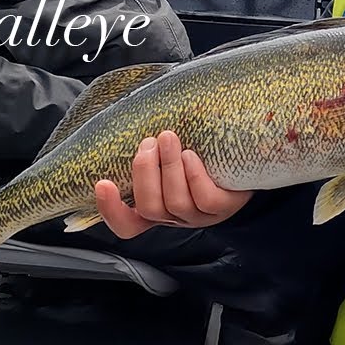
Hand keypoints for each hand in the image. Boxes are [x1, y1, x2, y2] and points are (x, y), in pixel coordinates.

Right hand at [94, 130, 252, 239]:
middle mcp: (175, 215)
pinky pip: (205, 200)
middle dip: (144, 173)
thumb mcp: (168, 150)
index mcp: (156, 206)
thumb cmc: (197, 149)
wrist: (242, 153)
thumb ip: (148, 148)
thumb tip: (127, 120)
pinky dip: (194, 176)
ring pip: (176, 203)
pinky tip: (191, 156)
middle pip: (149, 208)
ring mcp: (200, 215)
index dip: (110, 210)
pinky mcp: (224, 207)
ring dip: (169, 167)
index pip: (127, 224)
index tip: (103, 183)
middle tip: (149, 143)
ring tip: (169, 138)